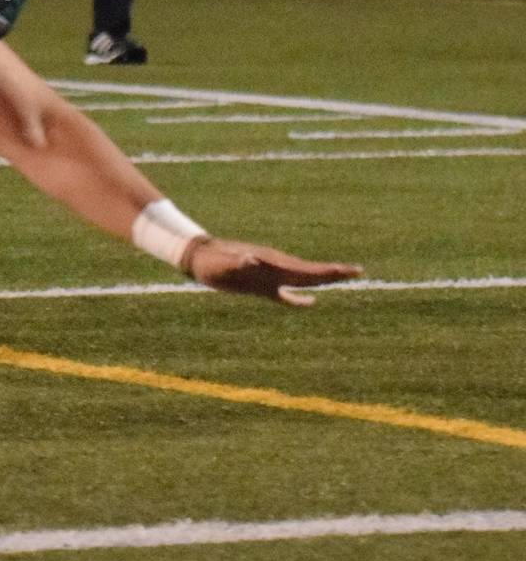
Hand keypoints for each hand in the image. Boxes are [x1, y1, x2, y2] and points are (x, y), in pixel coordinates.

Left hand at [184, 237, 361, 306]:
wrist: (200, 256)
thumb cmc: (212, 262)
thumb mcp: (224, 264)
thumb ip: (239, 263)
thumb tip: (251, 258)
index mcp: (273, 265)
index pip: (308, 270)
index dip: (330, 271)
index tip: (352, 269)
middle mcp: (276, 268)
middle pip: (311, 273)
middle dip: (334, 273)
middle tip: (359, 270)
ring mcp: (270, 275)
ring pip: (302, 279)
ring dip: (322, 280)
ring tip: (341, 279)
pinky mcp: (261, 284)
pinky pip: (286, 293)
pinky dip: (300, 299)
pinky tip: (310, 303)